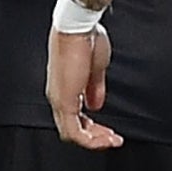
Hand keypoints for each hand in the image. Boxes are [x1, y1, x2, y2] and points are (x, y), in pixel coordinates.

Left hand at [47, 25, 121, 150]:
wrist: (78, 29)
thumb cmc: (86, 41)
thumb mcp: (95, 70)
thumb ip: (94, 89)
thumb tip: (95, 105)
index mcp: (65, 88)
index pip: (75, 118)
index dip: (94, 128)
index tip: (110, 131)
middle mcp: (57, 97)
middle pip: (73, 130)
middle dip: (96, 138)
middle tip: (114, 139)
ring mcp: (58, 100)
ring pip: (73, 134)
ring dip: (94, 141)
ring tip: (112, 140)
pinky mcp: (64, 101)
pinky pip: (74, 131)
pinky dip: (91, 139)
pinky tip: (106, 138)